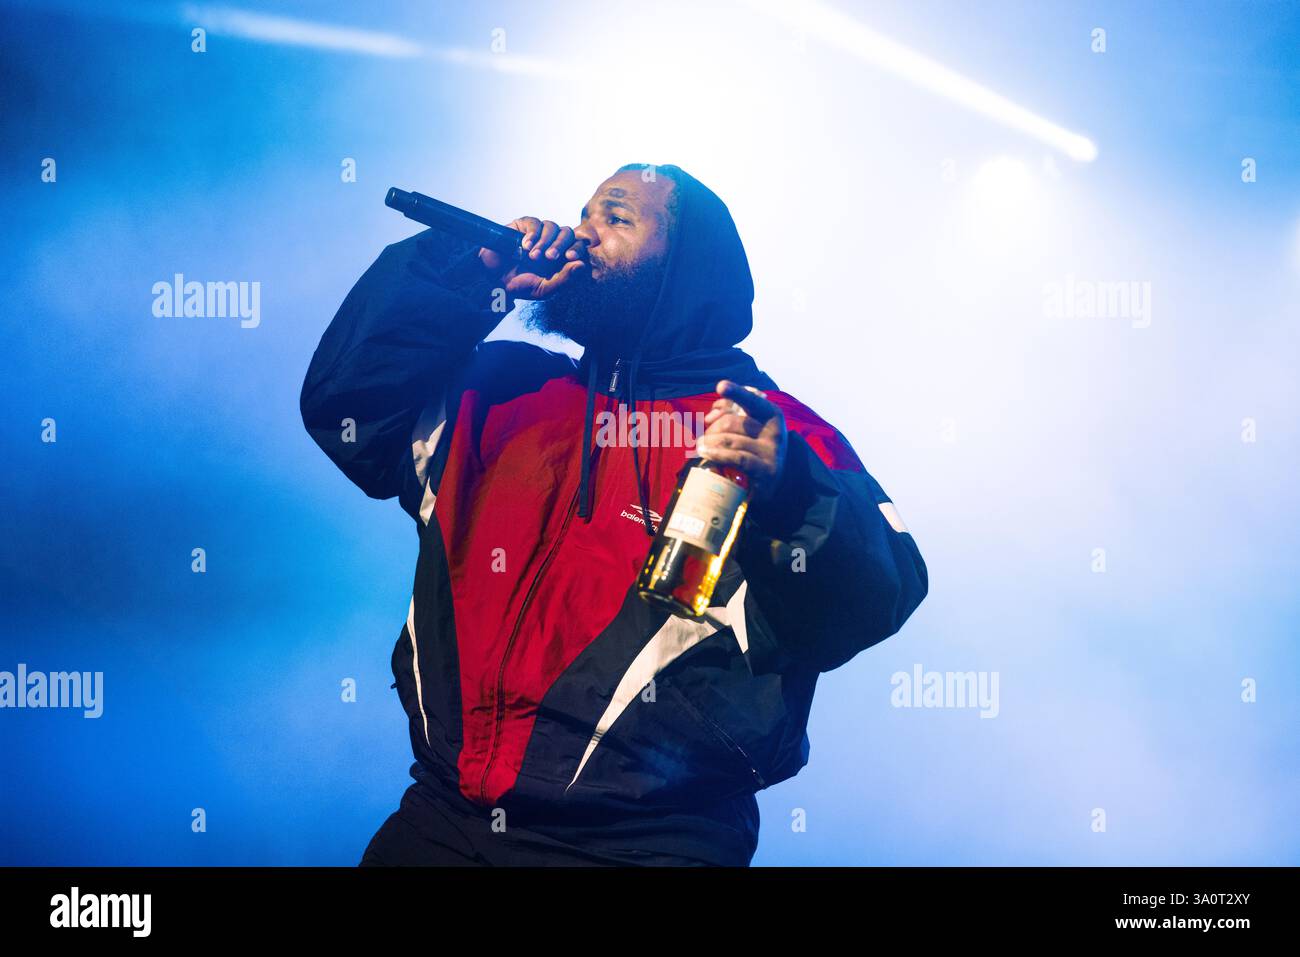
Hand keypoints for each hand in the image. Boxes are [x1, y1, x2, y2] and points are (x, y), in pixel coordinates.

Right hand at [478, 217, 587, 299]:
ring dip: (544, 242)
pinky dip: (532, 234)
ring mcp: (538, 232)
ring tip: (533, 257)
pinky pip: (534, 222)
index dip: (578, 249)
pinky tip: (525, 247)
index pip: (578, 246)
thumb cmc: (520, 285)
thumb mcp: (544, 289)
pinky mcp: (523, 225)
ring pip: (552, 226)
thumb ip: (564, 279)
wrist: (493, 280)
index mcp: (562, 257)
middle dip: (560, 244)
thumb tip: (582, 265)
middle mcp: (552, 242)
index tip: (571, 257)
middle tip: (550, 257)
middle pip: (567, 233)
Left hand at [696, 380, 786, 503]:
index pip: (751, 400)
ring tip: (701, 446)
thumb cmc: (755, 446)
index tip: (721, 387)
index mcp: (771, 414)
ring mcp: (772, 452)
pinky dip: (718, 454)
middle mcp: (774, 431)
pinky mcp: (766, 471)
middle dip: (712, 428)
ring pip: (730, 440)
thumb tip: (710, 415)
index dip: (736, 392)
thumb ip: (730, 412)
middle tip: (704, 437)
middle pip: (732, 422)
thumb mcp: (750, 426)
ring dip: (709, 442)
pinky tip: (706, 453)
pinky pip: (737, 458)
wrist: (776, 478)